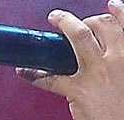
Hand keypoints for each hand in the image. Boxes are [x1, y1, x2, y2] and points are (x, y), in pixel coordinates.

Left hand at [17, 3, 123, 119]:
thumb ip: (122, 70)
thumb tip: (112, 64)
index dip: (116, 12)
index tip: (110, 6)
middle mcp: (120, 59)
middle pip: (101, 26)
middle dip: (86, 20)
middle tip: (75, 23)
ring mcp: (99, 73)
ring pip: (78, 37)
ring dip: (64, 24)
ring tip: (54, 19)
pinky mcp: (78, 91)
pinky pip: (50, 77)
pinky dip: (34, 73)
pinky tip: (24, 71)